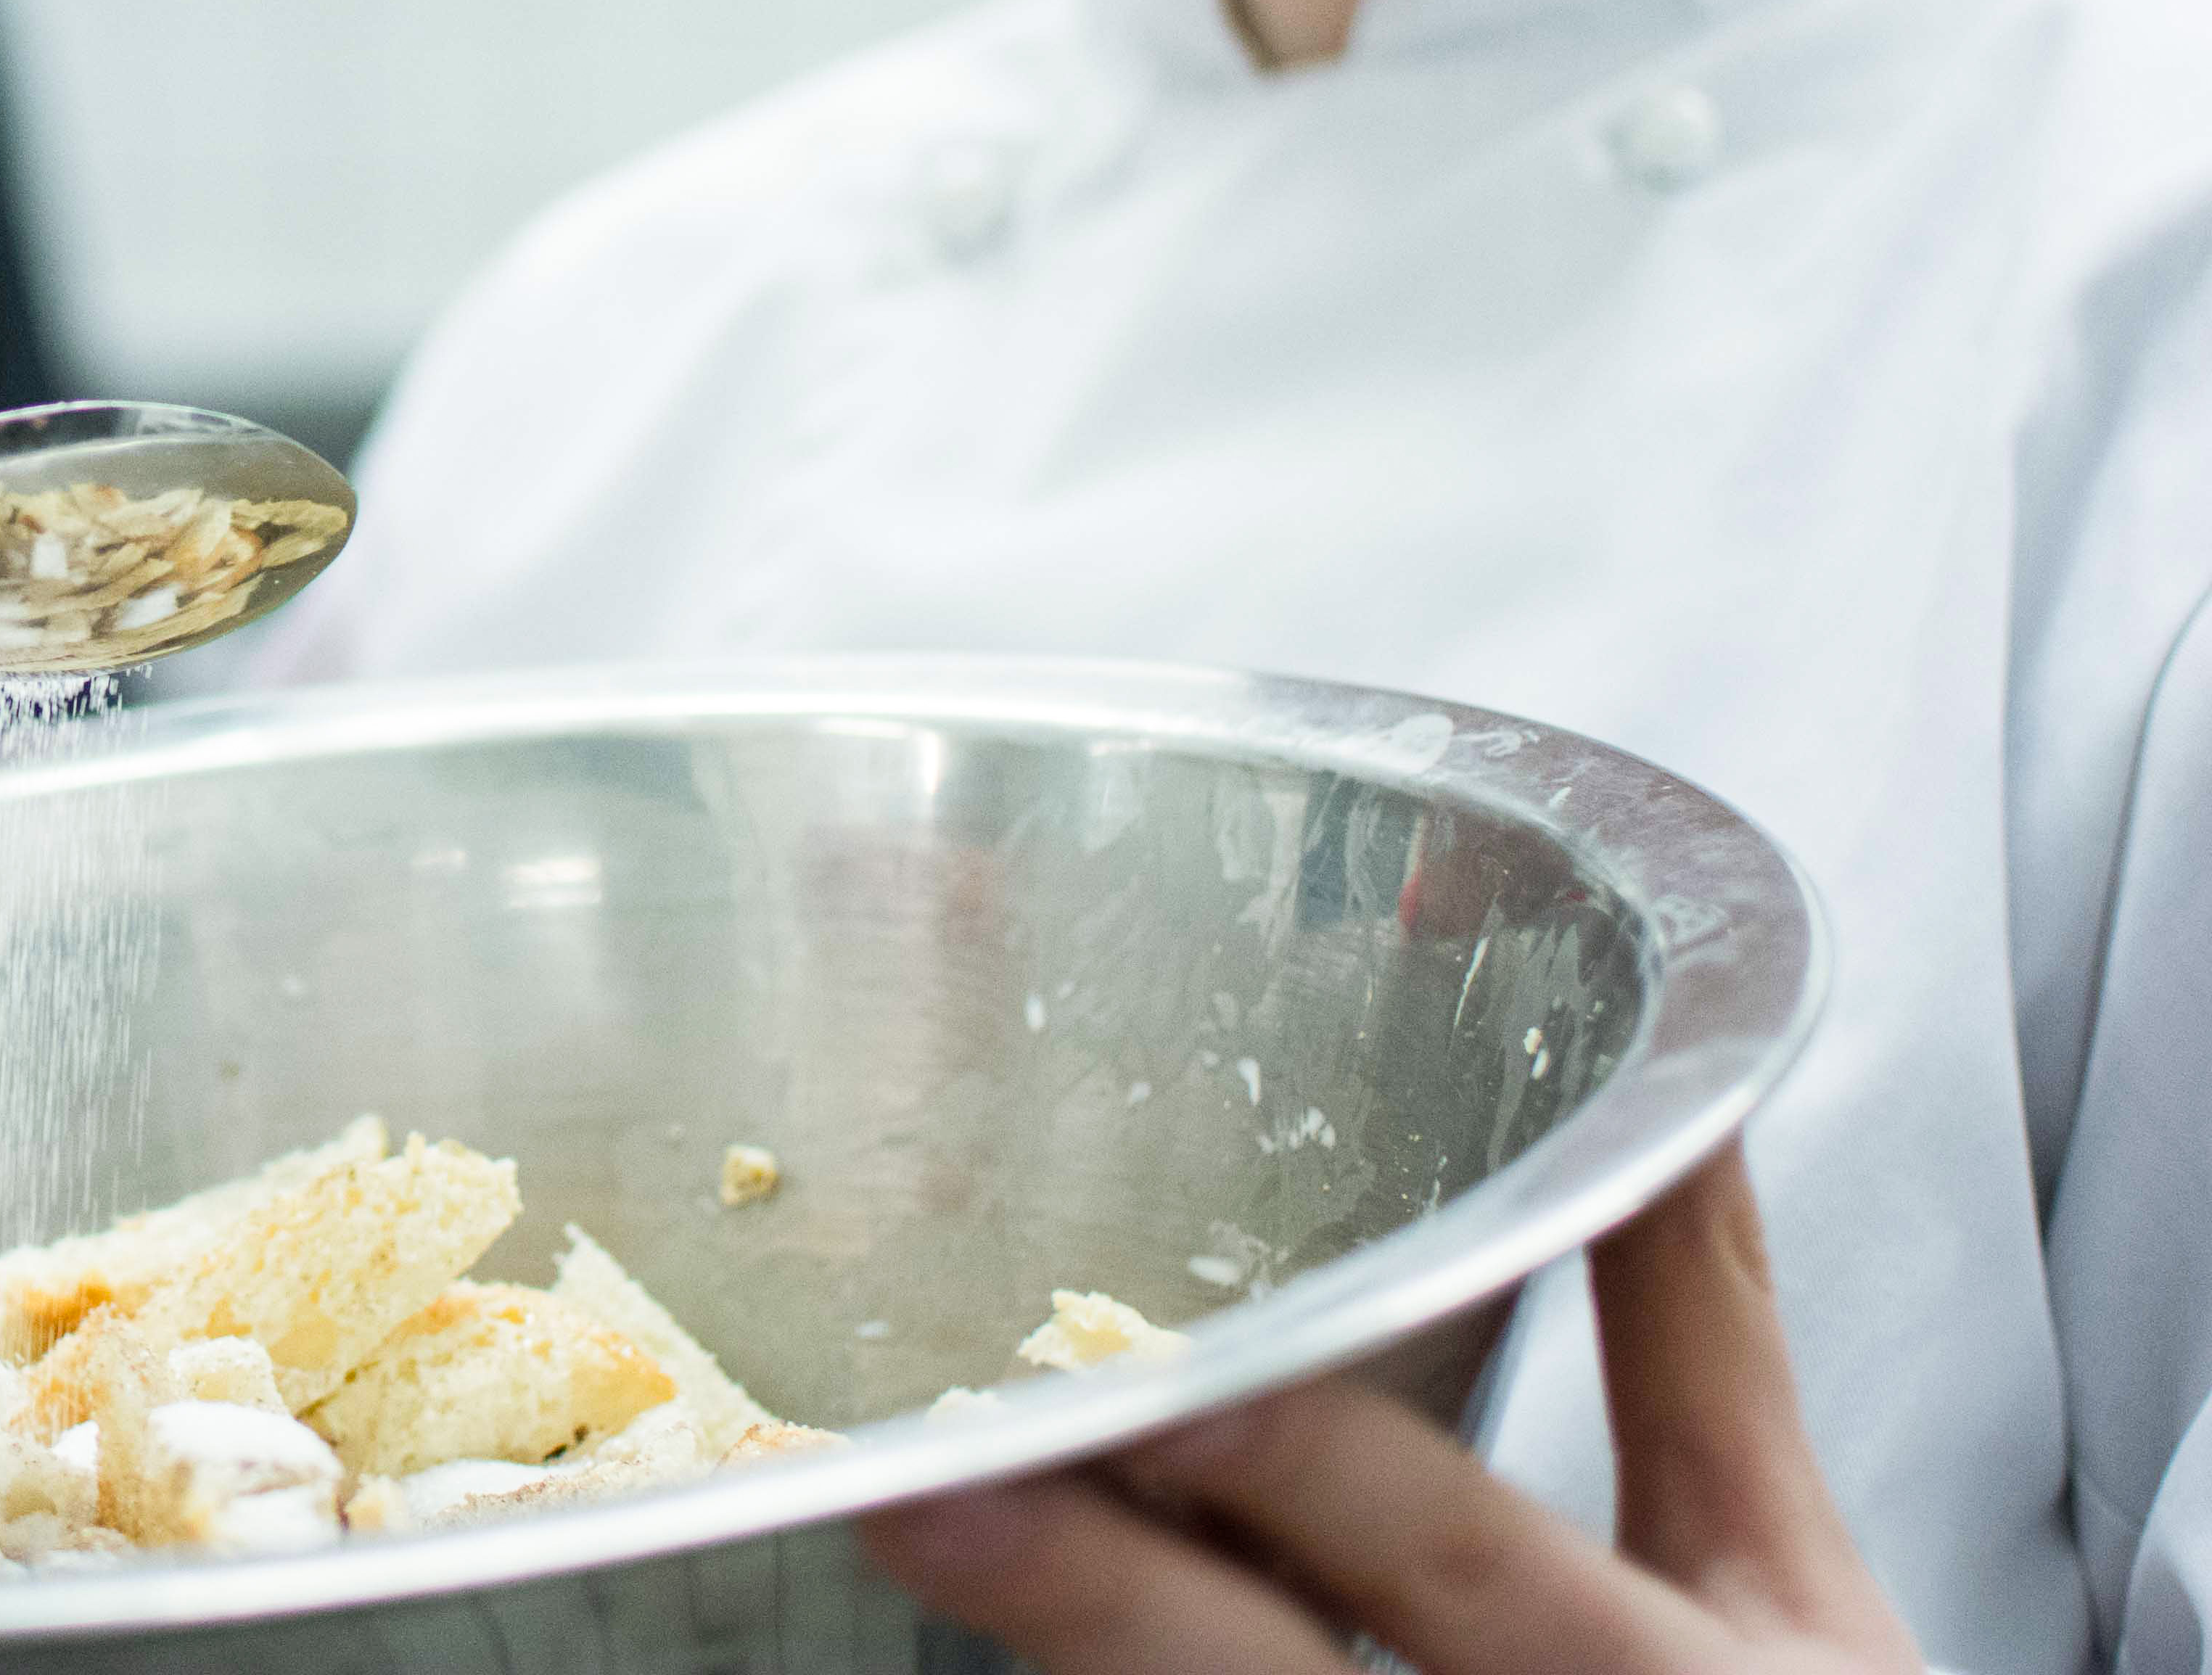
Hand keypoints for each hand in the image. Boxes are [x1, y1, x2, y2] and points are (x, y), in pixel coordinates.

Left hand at [858, 1147, 1916, 1674]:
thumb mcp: (1782, 1572)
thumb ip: (1699, 1329)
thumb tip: (1668, 1078)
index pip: (1474, 1563)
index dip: (1315, 1477)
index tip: (1175, 1389)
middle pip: (1266, 1671)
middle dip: (1102, 1590)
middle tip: (942, 1488)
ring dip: (1058, 1631)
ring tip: (910, 1519)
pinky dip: (1089, 1661)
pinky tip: (992, 1583)